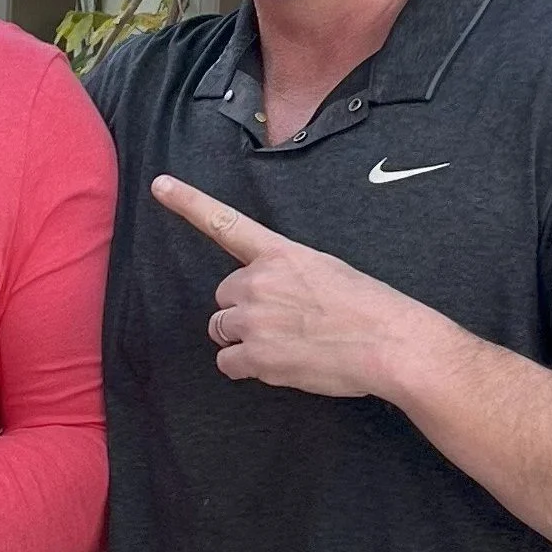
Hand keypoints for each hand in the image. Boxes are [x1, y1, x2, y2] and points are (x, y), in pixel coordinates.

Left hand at [152, 174, 439, 399]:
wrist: (392, 345)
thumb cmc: (369, 309)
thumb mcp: (327, 270)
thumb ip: (287, 275)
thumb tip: (272, 299)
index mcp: (280, 254)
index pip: (226, 223)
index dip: (189, 203)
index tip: (160, 185)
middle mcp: (259, 282)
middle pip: (223, 297)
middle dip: (242, 310)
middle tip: (282, 322)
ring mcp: (254, 320)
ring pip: (222, 330)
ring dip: (243, 339)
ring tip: (285, 343)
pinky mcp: (256, 356)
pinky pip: (228, 363)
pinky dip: (246, 366)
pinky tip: (279, 363)